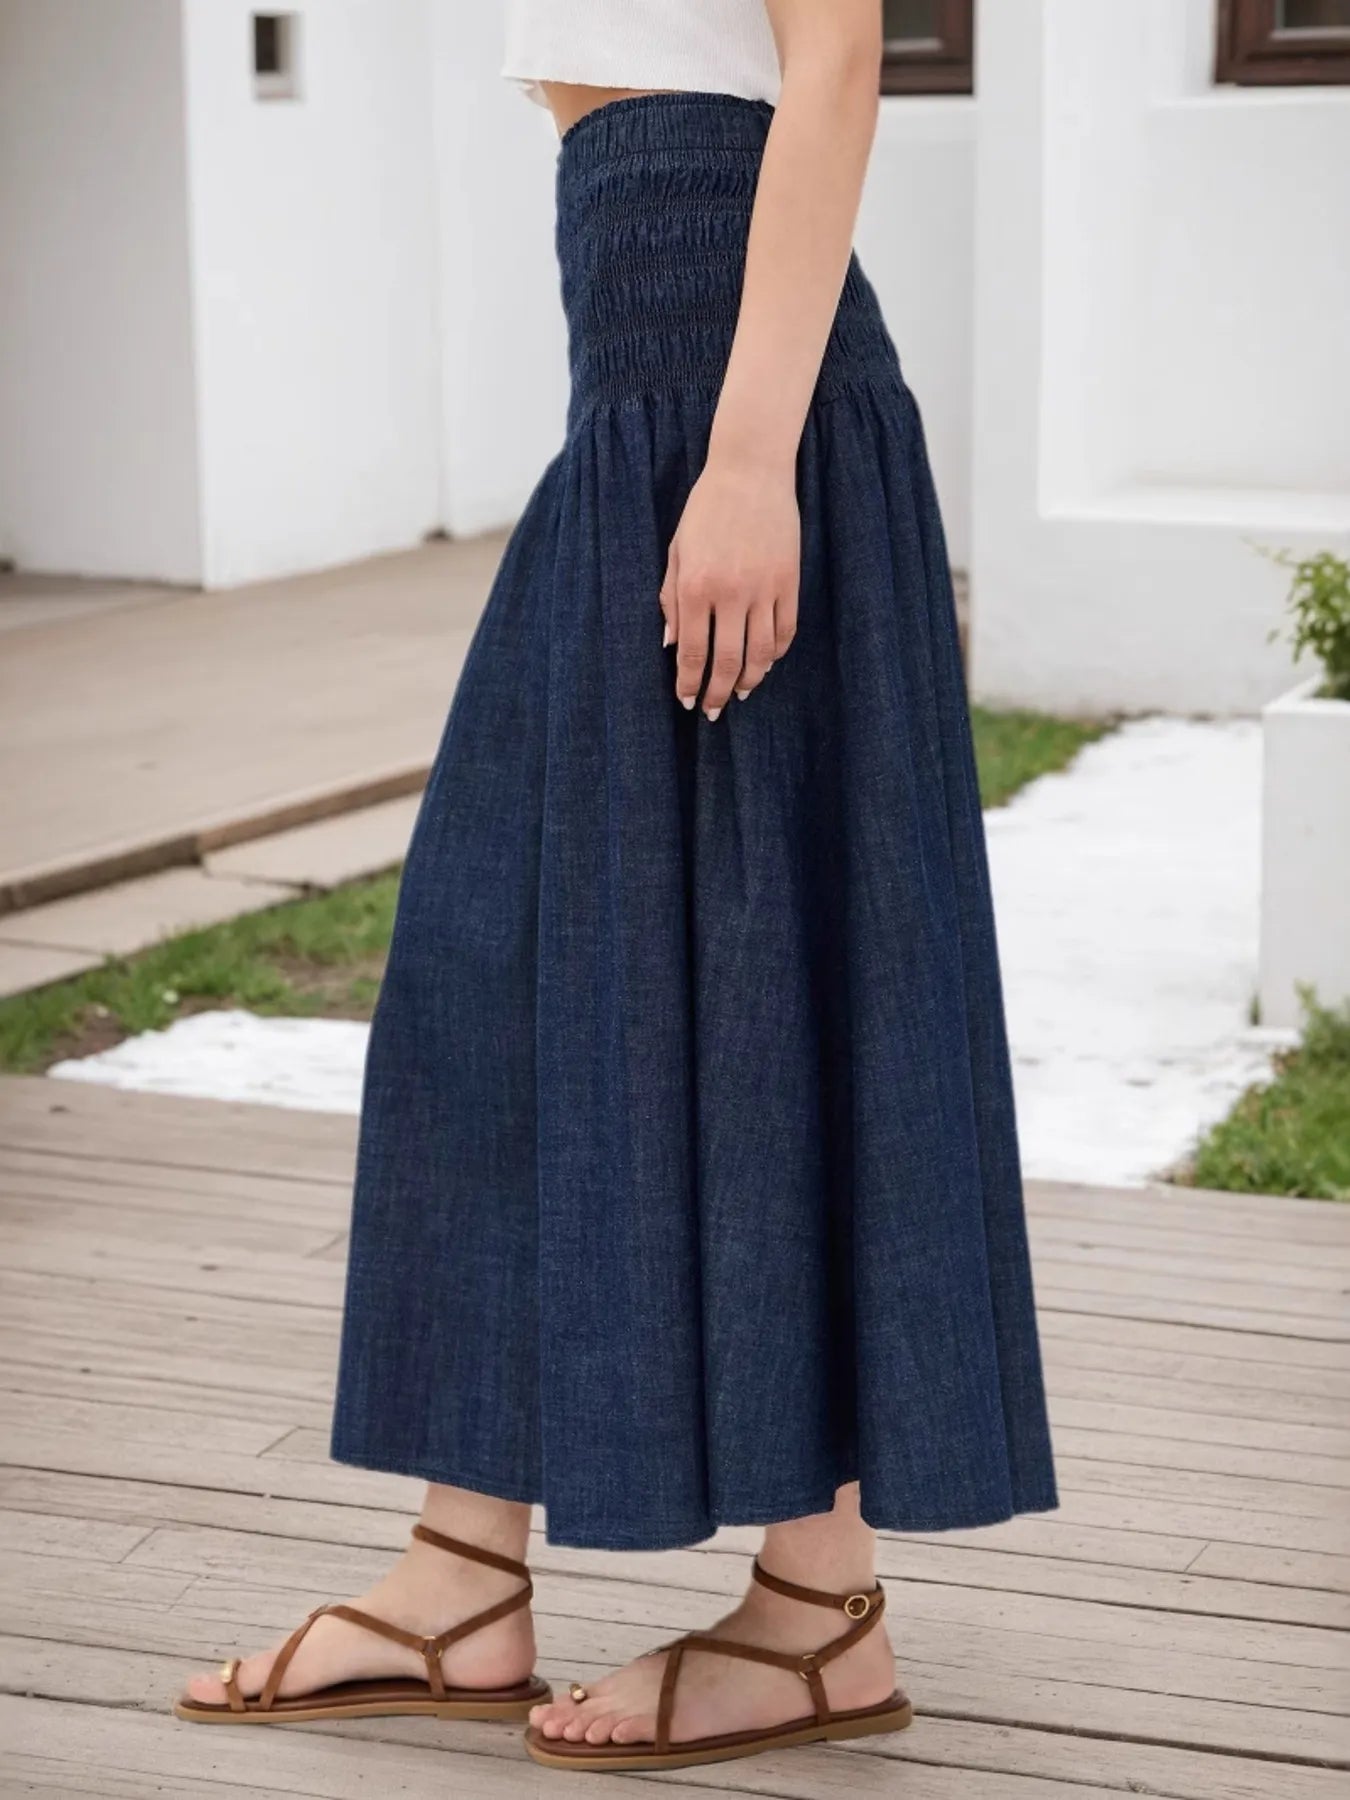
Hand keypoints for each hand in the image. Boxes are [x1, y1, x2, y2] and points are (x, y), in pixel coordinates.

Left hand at [660, 453, 799, 718]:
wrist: (751, 472)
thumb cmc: (706, 510)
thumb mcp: (677, 551)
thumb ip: (670, 599)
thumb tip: (671, 645)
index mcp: (696, 586)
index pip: (693, 652)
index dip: (690, 684)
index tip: (687, 702)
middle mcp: (731, 593)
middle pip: (727, 661)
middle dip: (717, 693)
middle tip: (712, 711)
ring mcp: (765, 589)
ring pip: (761, 654)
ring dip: (750, 680)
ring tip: (740, 692)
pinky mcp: (790, 582)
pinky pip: (785, 631)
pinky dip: (776, 653)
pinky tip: (765, 662)